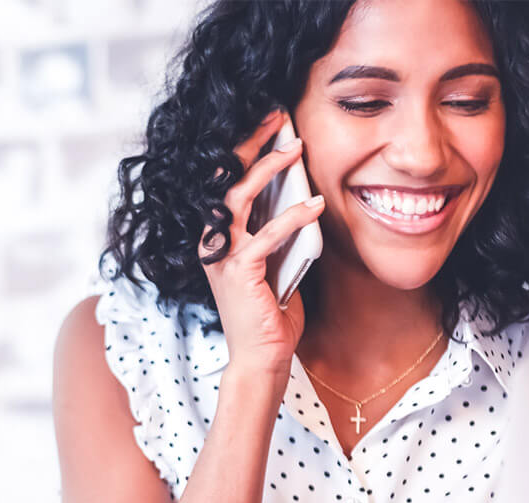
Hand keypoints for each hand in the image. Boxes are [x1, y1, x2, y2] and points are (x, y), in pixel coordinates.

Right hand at [199, 109, 323, 378]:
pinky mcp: (239, 274)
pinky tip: (316, 205)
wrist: (261, 359)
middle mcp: (212, 243)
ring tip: (295, 149)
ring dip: (266, 170)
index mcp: (218, 238)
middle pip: (223, 180)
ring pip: (237, 199)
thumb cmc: (270, 315)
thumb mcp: (276, 263)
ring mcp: (222, 258)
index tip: (268, 123)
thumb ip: (278, 233)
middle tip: (276, 117)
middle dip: (249, 144)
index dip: (243, 150)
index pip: (224, 183)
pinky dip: (292, 218)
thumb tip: (302, 198)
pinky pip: (266, 236)